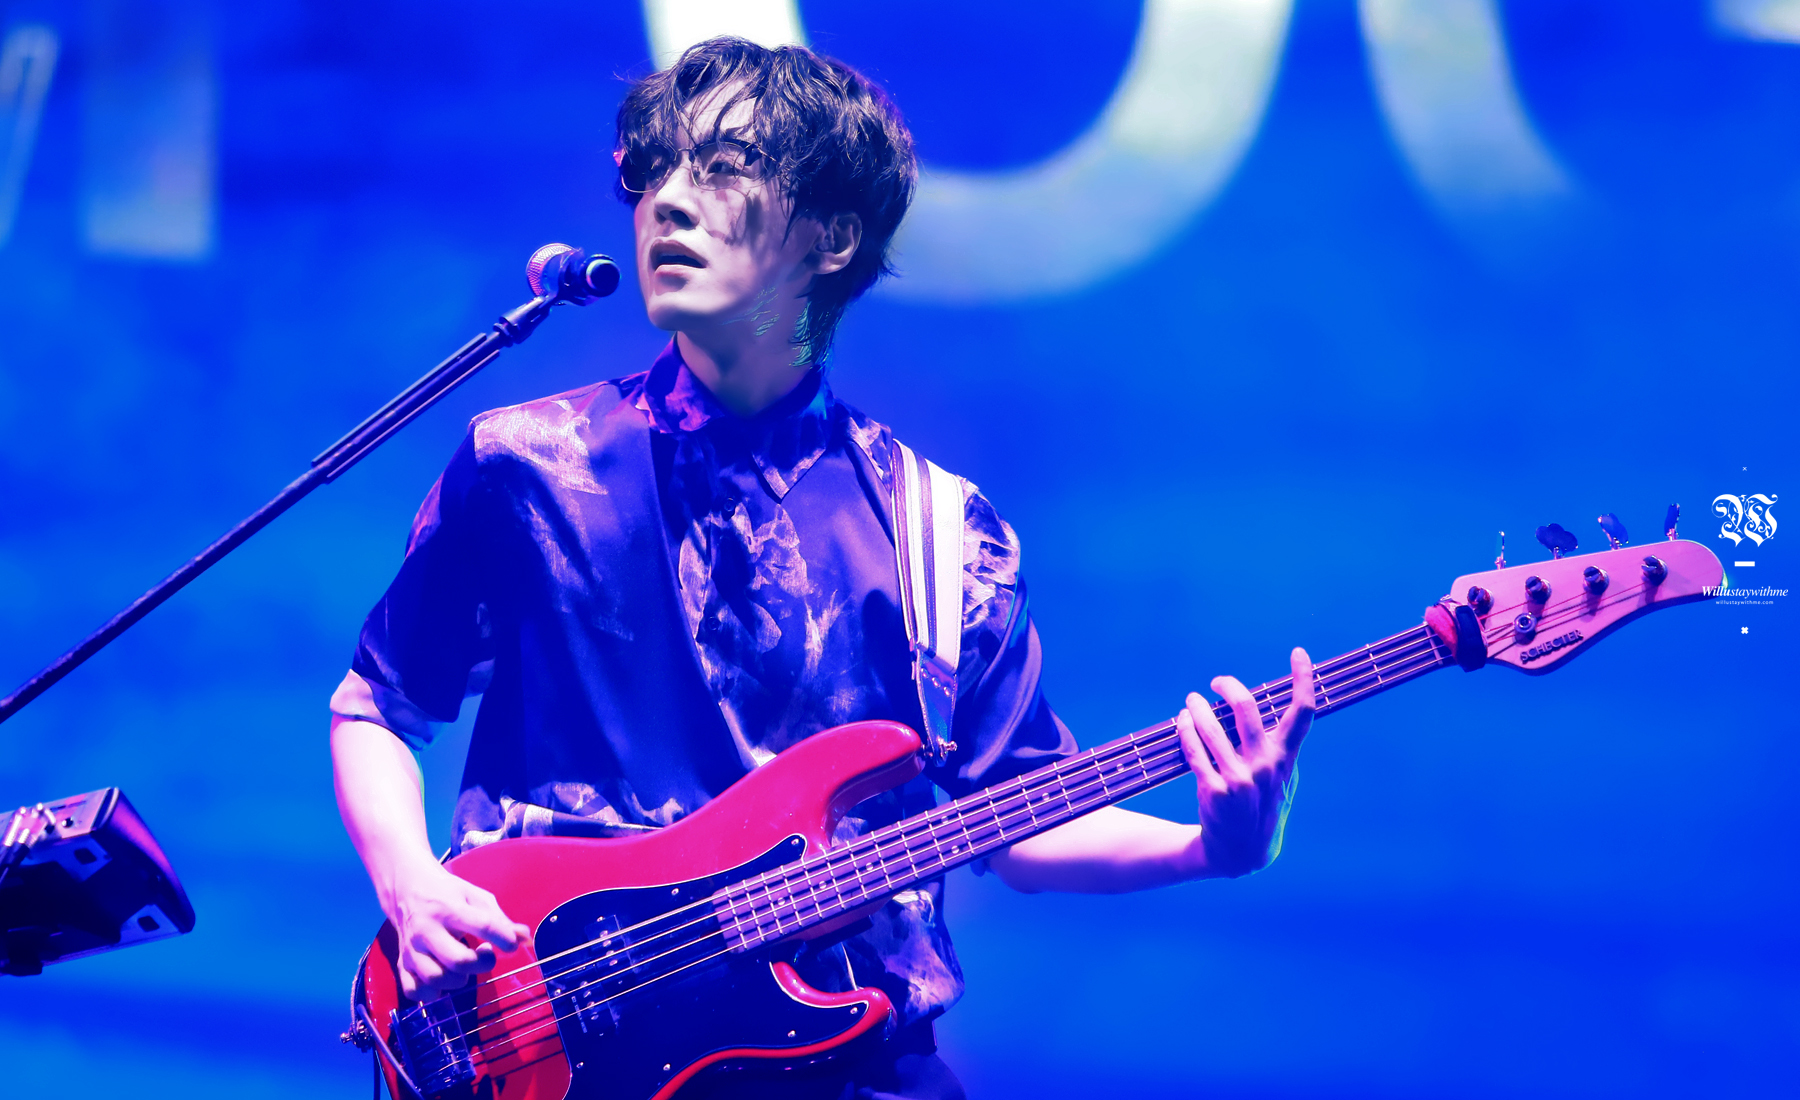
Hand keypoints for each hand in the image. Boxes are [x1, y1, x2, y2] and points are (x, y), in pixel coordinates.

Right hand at [386, 862, 530, 1000]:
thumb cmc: (448, 894)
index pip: (483, 925)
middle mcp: (426, 929)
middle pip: (459, 961)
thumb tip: (524, 938)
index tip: (510, 944)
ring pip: (436, 978)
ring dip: (458, 979)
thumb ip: (499, 919)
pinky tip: (443, 978)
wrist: (406, 889)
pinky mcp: (401, 963)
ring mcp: (411, 949)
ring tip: (464, 966)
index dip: (504, 938)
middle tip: (486, 954)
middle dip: (482, 964)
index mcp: (448, 908)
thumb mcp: (475, 897)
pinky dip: (431, 993)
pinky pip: (413, 990)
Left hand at [1175, 647, 1315, 877]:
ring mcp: (1238, 780)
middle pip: (1246, 708)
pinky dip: (1185, 730)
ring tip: (1191, 701)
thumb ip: (1282, 749)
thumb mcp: (1285, 782)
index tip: (1298, 653)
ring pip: (1211, 727)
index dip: (1303, 679)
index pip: (1302, 713)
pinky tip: (1182, 721)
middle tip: (1217, 683)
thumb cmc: (1264, 809)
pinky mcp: (1212, 791)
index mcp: (1286, 760)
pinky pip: (1194, 750)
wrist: (1241, 855)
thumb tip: (1276, 709)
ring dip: (1196, 707)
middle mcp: (1265, 767)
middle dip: (1228, 686)